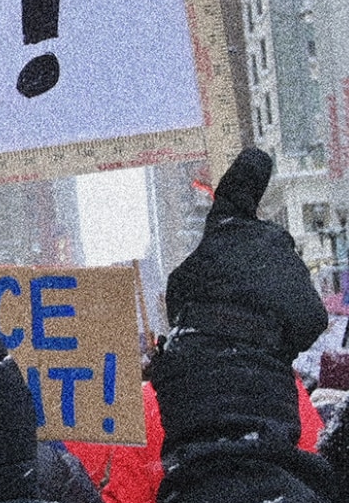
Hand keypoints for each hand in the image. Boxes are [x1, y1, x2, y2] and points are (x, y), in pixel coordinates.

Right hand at [165, 149, 327, 364]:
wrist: (232, 346)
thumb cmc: (200, 309)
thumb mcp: (188, 278)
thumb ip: (214, 265)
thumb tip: (225, 272)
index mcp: (230, 232)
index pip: (238, 192)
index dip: (248, 173)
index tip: (258, 155)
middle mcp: (267, 242)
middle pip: (266, 250)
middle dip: (255, 268)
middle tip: (233, 296)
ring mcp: (294, 271)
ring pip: (282, 283)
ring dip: (267, 299)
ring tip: (244, 322)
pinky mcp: (312, 302)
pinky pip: (296, 311)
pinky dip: (283, 323)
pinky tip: (264, 335)